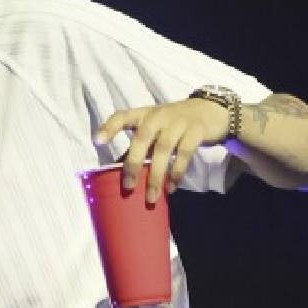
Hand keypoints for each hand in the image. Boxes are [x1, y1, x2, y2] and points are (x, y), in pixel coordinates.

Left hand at [93, 98, 229, 203]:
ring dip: (156, 175)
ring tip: (151, 196)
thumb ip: (137, 147)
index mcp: (143, 114)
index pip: (122, 116)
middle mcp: (158, 115)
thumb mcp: (154, 130)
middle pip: (141, 137)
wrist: (210, 110)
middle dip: (133, 163)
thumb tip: (113, 171)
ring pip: (163, 149)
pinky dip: (177, 172)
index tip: (98, 142)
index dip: (109, 127)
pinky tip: (172, 187)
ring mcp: (178, 122)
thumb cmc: (173, 123)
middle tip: (128, 187)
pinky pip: (184, 153)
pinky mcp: (196, 130)